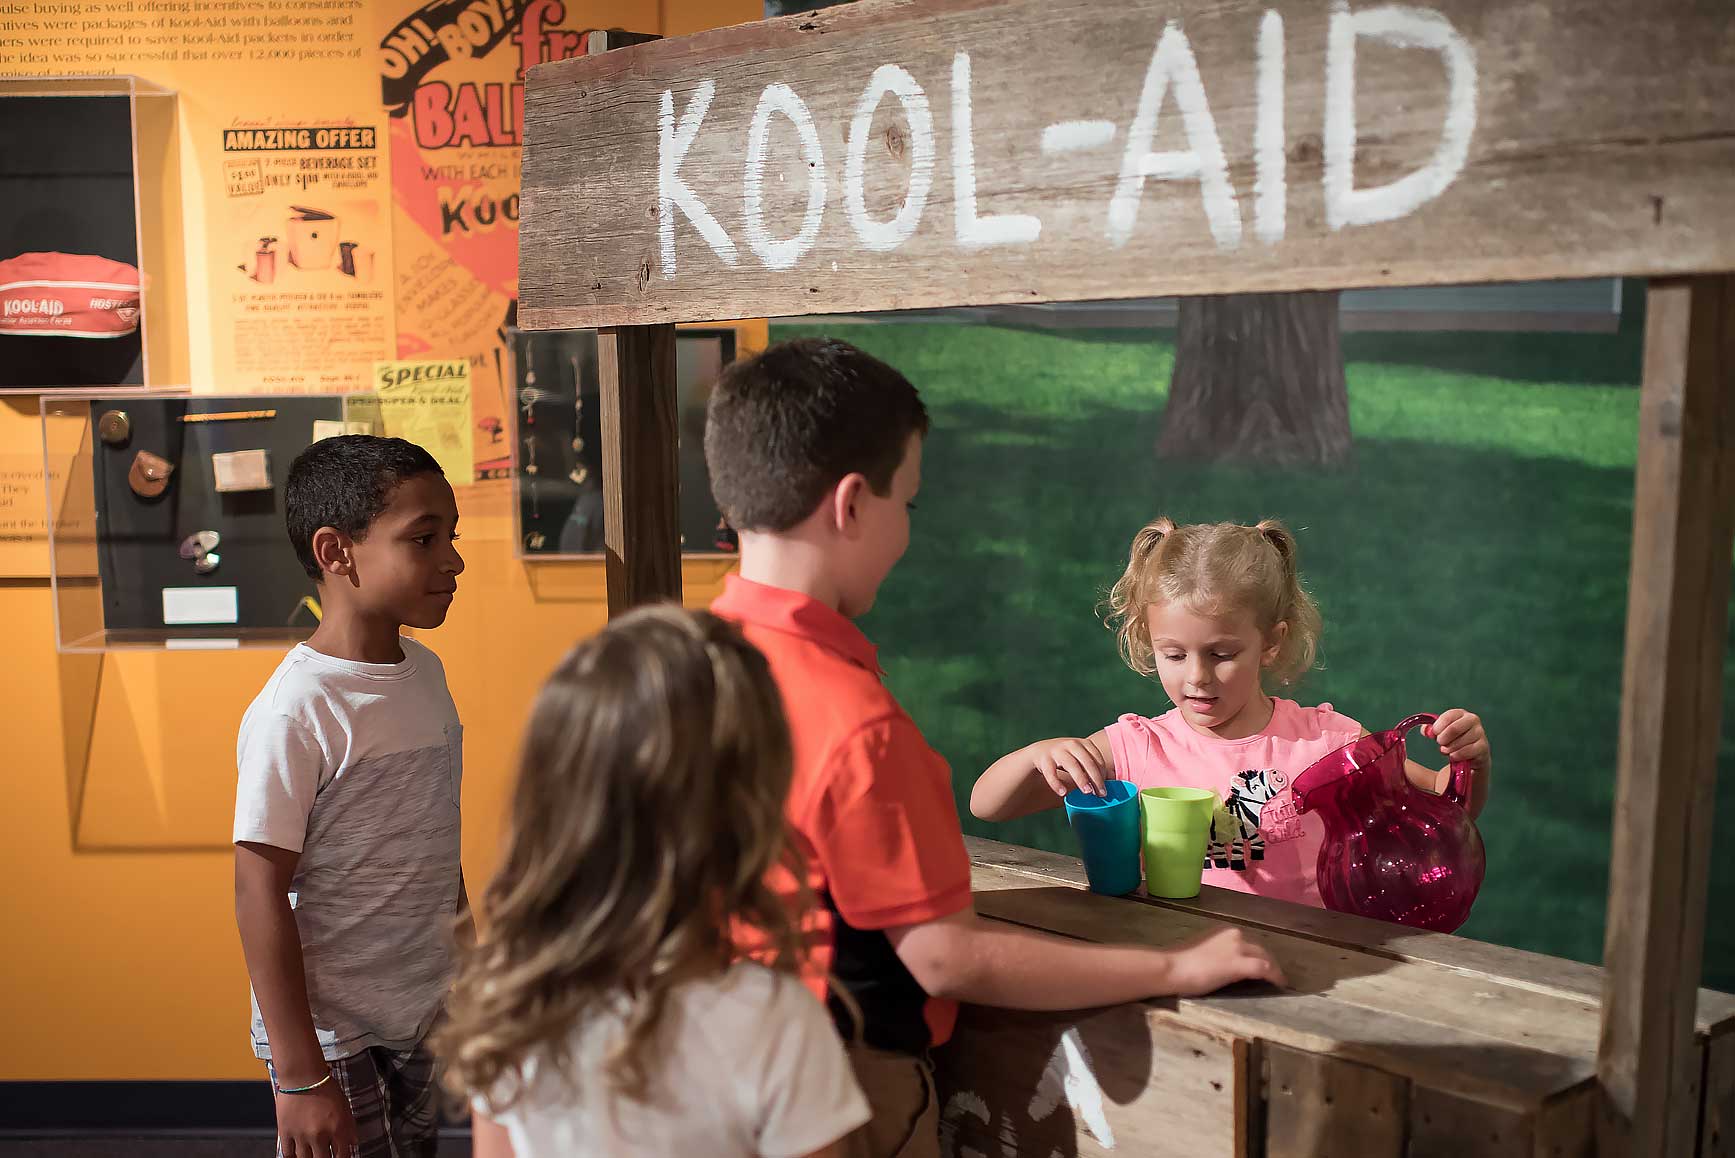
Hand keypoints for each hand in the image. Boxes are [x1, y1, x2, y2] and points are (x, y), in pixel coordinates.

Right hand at [275, 1078, 355, 1157]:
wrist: (303, 1077)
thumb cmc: (325, 1087)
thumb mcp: (345, 1106)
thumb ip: (350, 1126)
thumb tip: (354, 1143)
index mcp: (337, 1128)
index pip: (343, 1155)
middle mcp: (319, 1135)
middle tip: (325, 1156)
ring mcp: (301, 1136)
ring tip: (312, 1155)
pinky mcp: (285, 1133)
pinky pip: (287, 1154)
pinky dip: (292, 1157)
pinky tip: (296, 1156)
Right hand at [1033, 737, 1106, 796]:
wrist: (1040, 752)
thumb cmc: (1066, 758)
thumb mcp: (1081, 759)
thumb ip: (1094, 768)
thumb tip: (1114, 780)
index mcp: (1083, 744)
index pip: (1097, 759)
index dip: (1103, 774)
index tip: (1105, 789)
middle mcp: (1071, 744)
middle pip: (1087, 762)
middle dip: (1096, 778)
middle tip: (1101, 794)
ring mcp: (1057, 750)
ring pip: (1071, 765)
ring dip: (1081, 779)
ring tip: (1087, 792)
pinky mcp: (1044, 759)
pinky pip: (1050, 772)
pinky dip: (1056, 783)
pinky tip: (1062, 793)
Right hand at [1164, 927, 1286, 995]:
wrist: (1172, 968)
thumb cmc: (1180, 963)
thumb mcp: (1204, 951)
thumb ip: (1218, 953)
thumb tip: (1226, 964)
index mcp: (1224, 932)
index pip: (1249, 943)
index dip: (1258, 956)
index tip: (1263, 966)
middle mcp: (1235, 936)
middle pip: (1260, 950)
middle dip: (1269, 962)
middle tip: (1274, 976)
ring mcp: (1238, 949)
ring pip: (1265, 958)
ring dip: (1273, 970)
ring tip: (1278, 981)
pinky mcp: (1240, 964)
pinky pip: (1265, 969)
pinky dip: (1275, 977)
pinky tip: (1279, 984)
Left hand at [1424, 709, 1489, 772]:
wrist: (1470, 757)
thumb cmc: (1453, 741)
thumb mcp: (1441, 733)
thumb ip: (1430, 730)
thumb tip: (1425, 731)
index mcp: (1460, 713)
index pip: (1447, 716)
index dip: (1438, 727)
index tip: (1434, 734)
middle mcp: (1472, 720)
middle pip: (1454, 729)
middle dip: (1443, 739)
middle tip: (1440, 744)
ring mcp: (1480, 733)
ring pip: (1460, 742)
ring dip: (1449, 749)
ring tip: (1447, 751)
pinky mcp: (1483, 746)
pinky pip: (1467, 751)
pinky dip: (1456, 755)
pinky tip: (1453, 756)